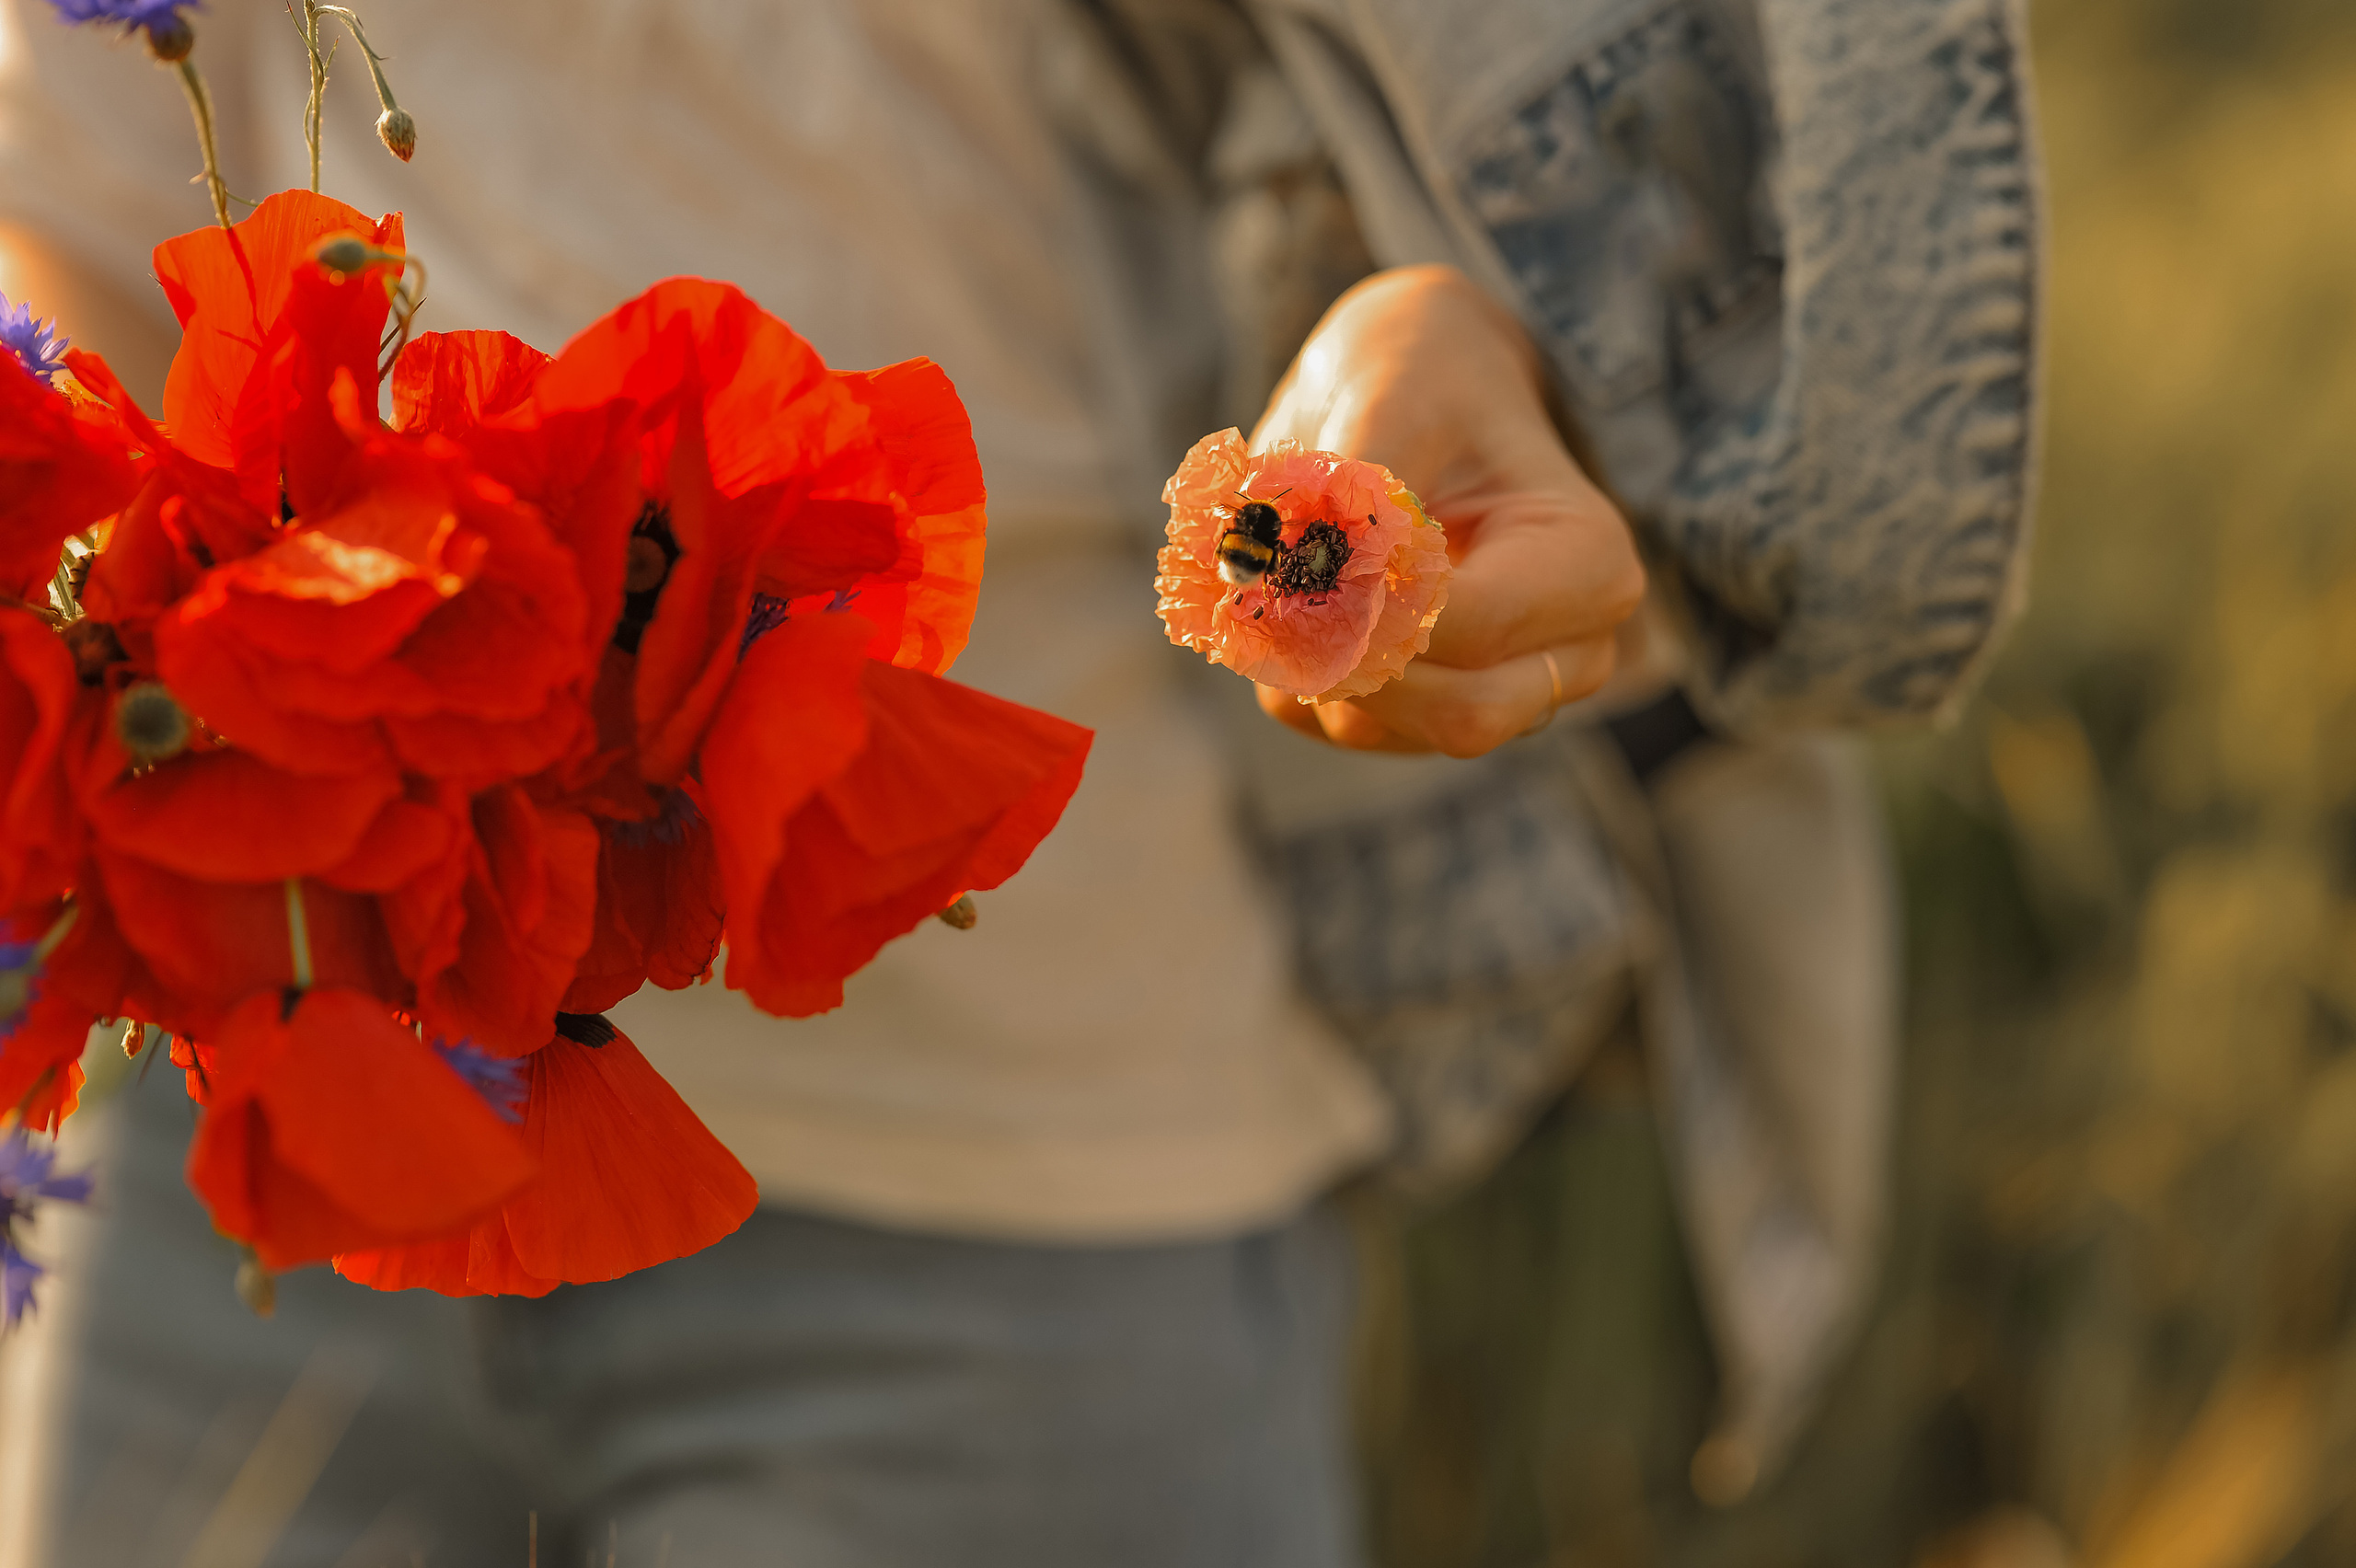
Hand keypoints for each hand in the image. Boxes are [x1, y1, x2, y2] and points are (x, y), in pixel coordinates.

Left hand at [1249, 265, 1643, 755]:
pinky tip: (1299, 590)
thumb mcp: (1392, 399)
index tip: (1283, 550)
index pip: (1475, 632)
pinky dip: (1294, 667)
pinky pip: (1336, 726)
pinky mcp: (1427, 717)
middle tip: (1267, 575)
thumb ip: (1354, 496)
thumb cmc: (1423, 380)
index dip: (1370, 606)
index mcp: (1590, 565)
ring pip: (1384, 731)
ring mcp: (1503, 694)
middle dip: (1349, 656)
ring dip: (1308, 655)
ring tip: (1284, 557)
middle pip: (1461, 717)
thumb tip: (1292, 577)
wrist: (1422, 390)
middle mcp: (1568, 652)